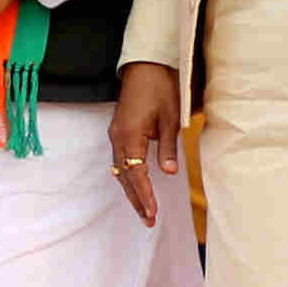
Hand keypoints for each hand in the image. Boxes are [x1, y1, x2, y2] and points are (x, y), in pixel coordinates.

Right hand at [109, 61, 183, 228]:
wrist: (146, 65)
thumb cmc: (161, 87)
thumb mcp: (171, 118)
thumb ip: (168, 146)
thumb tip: (168, 172)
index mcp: (129, 135)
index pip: (136, 173)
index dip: (144, 195)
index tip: (153, 212)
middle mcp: (118, 138)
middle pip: (124, 177)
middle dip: (136, 200)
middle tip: (148, 221)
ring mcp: (116, 135)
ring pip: (120, 171)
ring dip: (132, 191)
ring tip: (144, 211)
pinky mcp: (119, 131)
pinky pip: (120, 161)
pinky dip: (128, 177)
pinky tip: (136, 187)